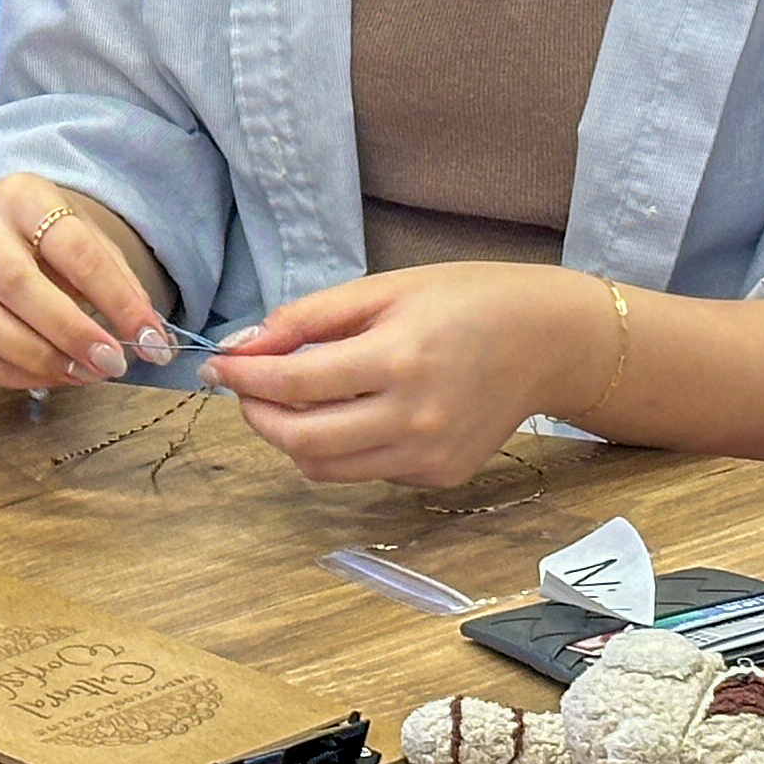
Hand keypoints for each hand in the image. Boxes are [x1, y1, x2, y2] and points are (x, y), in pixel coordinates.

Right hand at [0, 177, 172, 390]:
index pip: (74, 250)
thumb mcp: (88, 238)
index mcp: (25, 199)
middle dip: (72, 332)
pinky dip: (22, 375)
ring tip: (86, 374)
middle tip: (113, 363)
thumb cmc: (49, 235)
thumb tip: (156, 342)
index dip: (116, 299)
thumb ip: (121, 286)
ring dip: (42, 358)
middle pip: (18, 284)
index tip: (151, 340)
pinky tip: (58, 376)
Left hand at [203, 265, 585, 487]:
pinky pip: (366, 471)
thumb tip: (247, 344)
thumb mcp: (385, 288)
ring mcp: (429, 455)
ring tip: (291, 400)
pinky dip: (341, 447)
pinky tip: (352, 411)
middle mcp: (414, 417)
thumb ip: (311, 317)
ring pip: (327, 469)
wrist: (547, 339)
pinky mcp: (441, 476)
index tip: (217, 365)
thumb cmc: (466, 300)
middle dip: (258, 417)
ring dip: (292, 438)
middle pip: (302, 442)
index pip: (295, 383)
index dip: (244, 376)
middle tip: (245, 388)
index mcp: (399, 358)